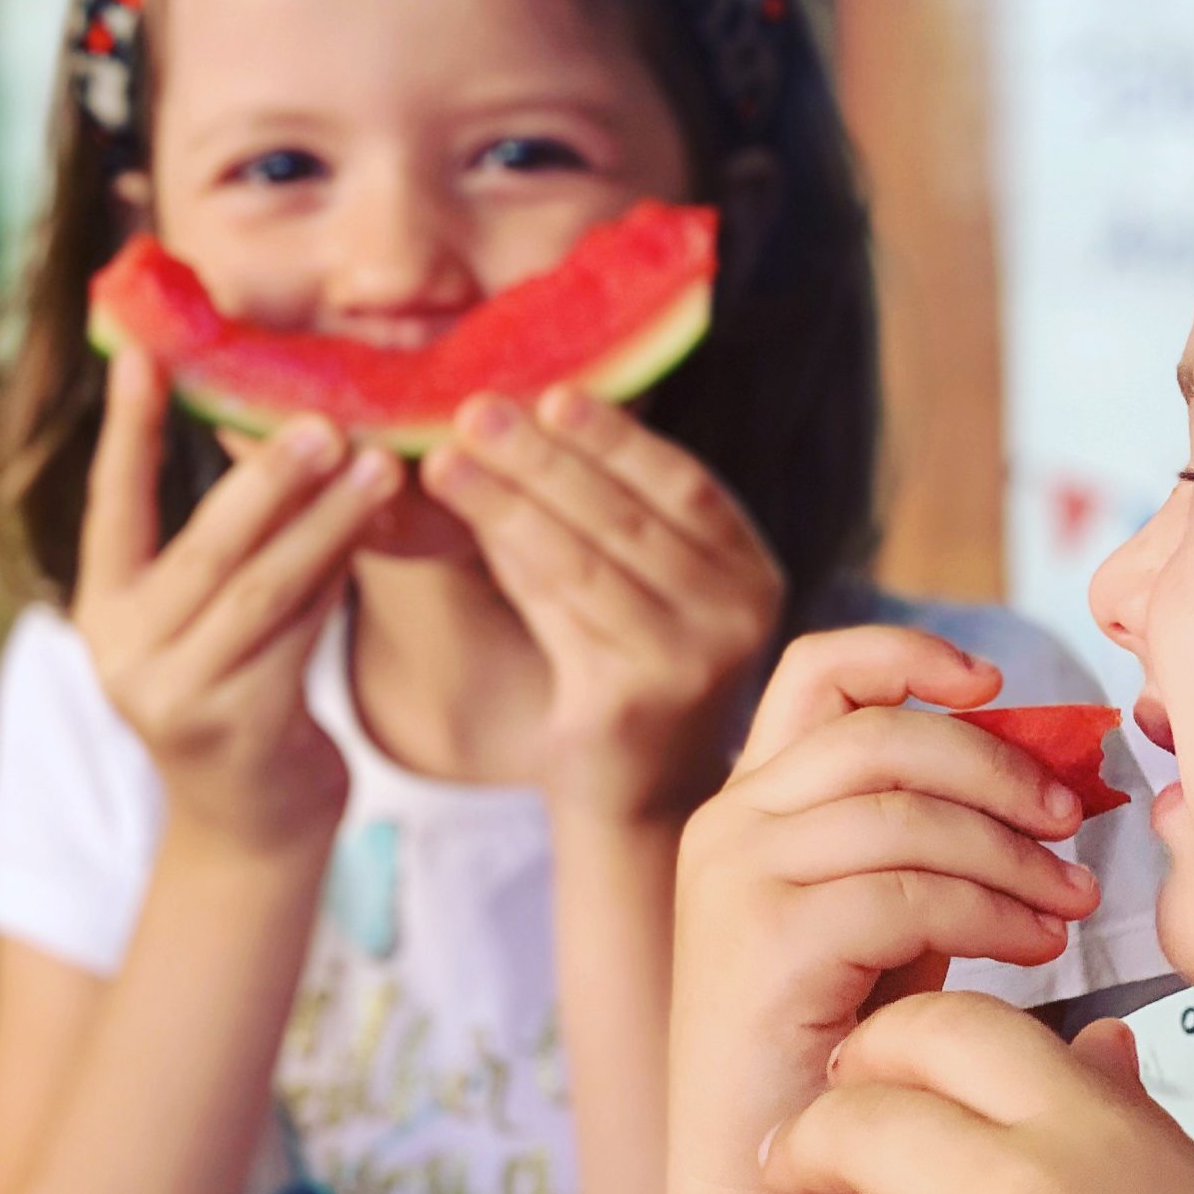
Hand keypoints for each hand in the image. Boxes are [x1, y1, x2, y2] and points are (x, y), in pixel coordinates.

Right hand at [73, 345, 400, 857]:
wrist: (251, 824)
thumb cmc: (242, 686)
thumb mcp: (207, 615)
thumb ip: (227, 537)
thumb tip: (282, 421)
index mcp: (104, 606)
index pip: (111, 503)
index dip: (125, 428)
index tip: (142, 350)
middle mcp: (125, 651)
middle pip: (204, 546)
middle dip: (267, 477)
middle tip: (324, 419)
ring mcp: (177, 696)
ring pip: (263, 589)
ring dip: (327, 521)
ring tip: (379, 464)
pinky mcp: (240, 730)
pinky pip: (299, 636)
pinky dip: (339, 579)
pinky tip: (377, 532)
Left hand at [420, 385, 782, 819]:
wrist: (637, 800)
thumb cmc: (624, 668)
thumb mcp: (632, 584)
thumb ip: (592, 512)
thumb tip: (515, 418)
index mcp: (749, 569)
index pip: (686, 484)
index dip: (618, 437)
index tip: (552, 393)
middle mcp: (737, 613)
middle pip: (627, 517)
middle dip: (542, 457)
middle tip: (475, 410)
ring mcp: (691, 662)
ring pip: (583, 561)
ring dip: (507, 502)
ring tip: (444, 459)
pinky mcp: (633, 703)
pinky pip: (558, 613)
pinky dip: (506, 559)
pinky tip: (464, 523)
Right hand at [671, 628, 1095, 1185]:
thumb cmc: (839, 1067)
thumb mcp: (887, 927)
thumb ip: (935, 846)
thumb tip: (1056, 782)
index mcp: (752, 804)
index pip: (820, 673)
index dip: (910, 655)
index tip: (995, 681)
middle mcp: (730, 824)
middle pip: (881, 731)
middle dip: (997, 765)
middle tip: (1077, 819)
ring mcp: (737, 879)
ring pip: (903, 807)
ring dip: (1012, 849)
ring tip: (1075, 904)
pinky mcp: (765, 943)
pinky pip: (906, 891)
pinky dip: (993, 911)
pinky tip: (1040, 952)